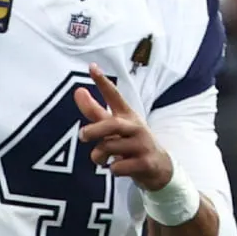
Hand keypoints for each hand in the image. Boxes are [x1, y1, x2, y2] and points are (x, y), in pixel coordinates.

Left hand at [75, 63, 173, 190]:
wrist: (159, 169)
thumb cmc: (131, 143)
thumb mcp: (115, 127)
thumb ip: (95, 111)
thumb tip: (77, 91)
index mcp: (127, 115)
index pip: (114, 95)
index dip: (102, 82)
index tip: (92, 67)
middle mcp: (136, 127)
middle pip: (112, 124)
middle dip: (94, 130)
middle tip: (82, 135)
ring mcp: (142, 144)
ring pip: (111, 147)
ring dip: (99, 156)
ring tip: (100, 159)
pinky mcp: (145, 162)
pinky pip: (119, 166)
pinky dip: (113, 169)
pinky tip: (117, 168)